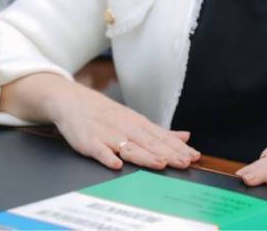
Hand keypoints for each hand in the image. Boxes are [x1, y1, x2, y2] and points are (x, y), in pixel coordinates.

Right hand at [48, 81, 199, 171]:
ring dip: (144, 156)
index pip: (162, 137)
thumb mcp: (135, 119)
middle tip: (185, 162)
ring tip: (160, 164)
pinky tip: (116, 165)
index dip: (178, 148)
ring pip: (129, 147)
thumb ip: (160, 131)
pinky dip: (107, 157)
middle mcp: (126, 128)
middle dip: (168, 153)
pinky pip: (99, 150)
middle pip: (150, 143)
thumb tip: (185, 136)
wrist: (72, 101)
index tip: (194, 156)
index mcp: (138, 124)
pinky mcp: (89, 142)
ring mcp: (107, 135)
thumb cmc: (106, 114)